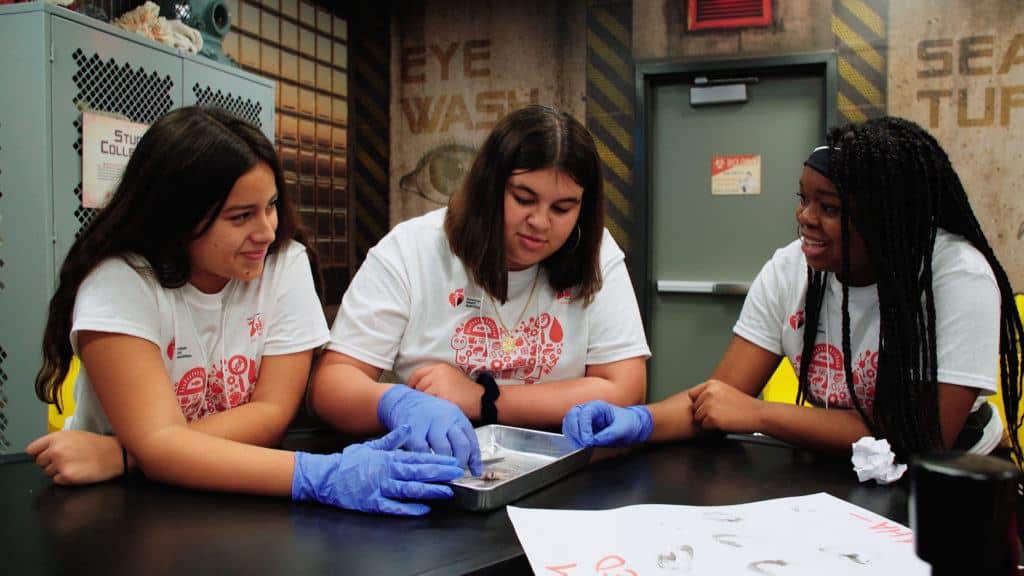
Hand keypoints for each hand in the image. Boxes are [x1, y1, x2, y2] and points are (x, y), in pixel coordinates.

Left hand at [25, 430, 124, 484]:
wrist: (114, 454)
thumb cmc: (98, 445)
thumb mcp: (74, 435)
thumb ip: (55, 441)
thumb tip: (42, 451)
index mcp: (56, 437)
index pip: (32, 449)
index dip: (39, 453)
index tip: (45, 455)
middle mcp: (56, 450)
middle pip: (39, 463)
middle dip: (50, 463)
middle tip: (66, 460)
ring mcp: (60, 463)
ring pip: (47, 473)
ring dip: (58, 471)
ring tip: (74, 464)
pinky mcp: (66, 476)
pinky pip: (56, 481)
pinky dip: (65, 478)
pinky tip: (77, 471)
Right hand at [291, 425, 464, 515]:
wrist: (327, 477)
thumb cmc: (350, 461)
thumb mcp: (371, 446)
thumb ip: (392, 439)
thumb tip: (407, 428)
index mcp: (388, 458)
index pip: (417, 458)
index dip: (436, 460)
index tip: (452, 461)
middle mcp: (386, 472)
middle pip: (417, 473)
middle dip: (438, 473)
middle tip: (456, 473)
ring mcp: (380, 488)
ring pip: (409, 489)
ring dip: (429, 490)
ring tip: (446, 491)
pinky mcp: (373, 503)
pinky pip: (393, 507)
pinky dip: (409, 508)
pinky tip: (423, 509)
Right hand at [377, 385, 482, 475]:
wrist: (402, 400)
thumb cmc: (428, 415)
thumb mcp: (448, 422)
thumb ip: (460, 441)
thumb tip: (476, 470)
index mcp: (457, 418)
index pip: (471, 441)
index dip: (474, 460)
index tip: (474, 473)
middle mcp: (446, 419)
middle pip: (461, 445)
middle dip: (461, 464)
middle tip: (455, 475)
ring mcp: (430, 423)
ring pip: (443, 449)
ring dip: (445, 466)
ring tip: (443, 475)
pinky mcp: (413, 430)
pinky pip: (422, 451)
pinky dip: (426, 461)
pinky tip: (426, 467)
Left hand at [408, 363, 481, 419]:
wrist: (481, 399)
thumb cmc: (466, 392)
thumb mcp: (451, 378)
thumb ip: (435, 379)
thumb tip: (417, 388)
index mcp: (440, 367)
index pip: (417, 374)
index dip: (412, 384)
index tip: (411, 392)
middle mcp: (438, 373)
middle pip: (419, 385)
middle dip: (420, 395)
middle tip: (424, 403)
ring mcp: (440, 383)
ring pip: (423, 395)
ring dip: (425, 402)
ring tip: (432, 408)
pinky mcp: (442, 395)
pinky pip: (430, 403)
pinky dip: (431, 408)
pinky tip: (437, 410)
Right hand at [561, 400, 652, 447]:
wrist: (633, 428)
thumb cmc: (629, 424)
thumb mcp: (623, 428)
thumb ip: (610, 434)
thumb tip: (595, 440)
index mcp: (598, 406)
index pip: (584, 413)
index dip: (584, 427)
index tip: (588, 440)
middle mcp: (588, 411)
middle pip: (572, 416)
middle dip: (575, 431)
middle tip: (584, 443)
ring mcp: (584, 419)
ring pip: (569, 424)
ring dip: (572, 435)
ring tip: (581, 445)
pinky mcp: (583, 428)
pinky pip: (571, 431)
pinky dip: (572, 438)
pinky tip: (579, 444)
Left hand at [688, 379, 764, 433]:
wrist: (758, 414)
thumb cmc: (745, 406)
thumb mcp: (726, 391)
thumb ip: (711, 393)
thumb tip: (696, 400)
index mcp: (711, 384)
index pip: (692, 395)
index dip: (699, 404)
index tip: (707, 407)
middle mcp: (708, 392)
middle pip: (694, 408)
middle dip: (703, 413)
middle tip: (720, 413)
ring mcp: (709, 405)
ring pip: (698, 418)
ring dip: (708, 421)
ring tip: (723, 418)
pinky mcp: (712, 417)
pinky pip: (704, 426)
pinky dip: (712, 428)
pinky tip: (724, 423)